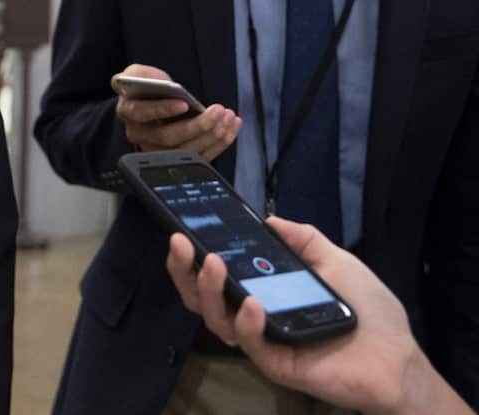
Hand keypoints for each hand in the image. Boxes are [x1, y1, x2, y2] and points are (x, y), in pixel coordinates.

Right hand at [112, 64, 240, 159]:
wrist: (149, 103)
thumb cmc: (146, 87)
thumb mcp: (138, 73)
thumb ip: (140, 74)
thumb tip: (158, 82)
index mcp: (128, 112)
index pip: (141, 114)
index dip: (162, 110)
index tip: (185, 104)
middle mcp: (139, 135)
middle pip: (167, 138)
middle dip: (197, 125)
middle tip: (218, 111)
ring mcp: (157, 150)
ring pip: (185, 151)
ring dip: (212, 135)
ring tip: (229, 117)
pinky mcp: (176, 158)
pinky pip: (199, 157)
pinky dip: (219, 144)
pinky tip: (231, 126)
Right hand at [166, 217, 472, 414]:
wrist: (399, 357)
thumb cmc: (368, 310)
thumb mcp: (336, 261)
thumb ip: (303, 240)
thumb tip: (269, 218)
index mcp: (262, 290)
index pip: (217, 275)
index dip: (195, 255)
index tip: (184, 230)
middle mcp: (254, 315)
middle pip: (203, 297)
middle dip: (184, 270)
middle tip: (180, 243)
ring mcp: (262, 340)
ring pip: (217, 319)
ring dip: (210, 290)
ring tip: (214, 264)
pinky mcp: (276, 363)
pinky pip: (250, 344)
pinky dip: (247, 323)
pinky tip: (253, 304)